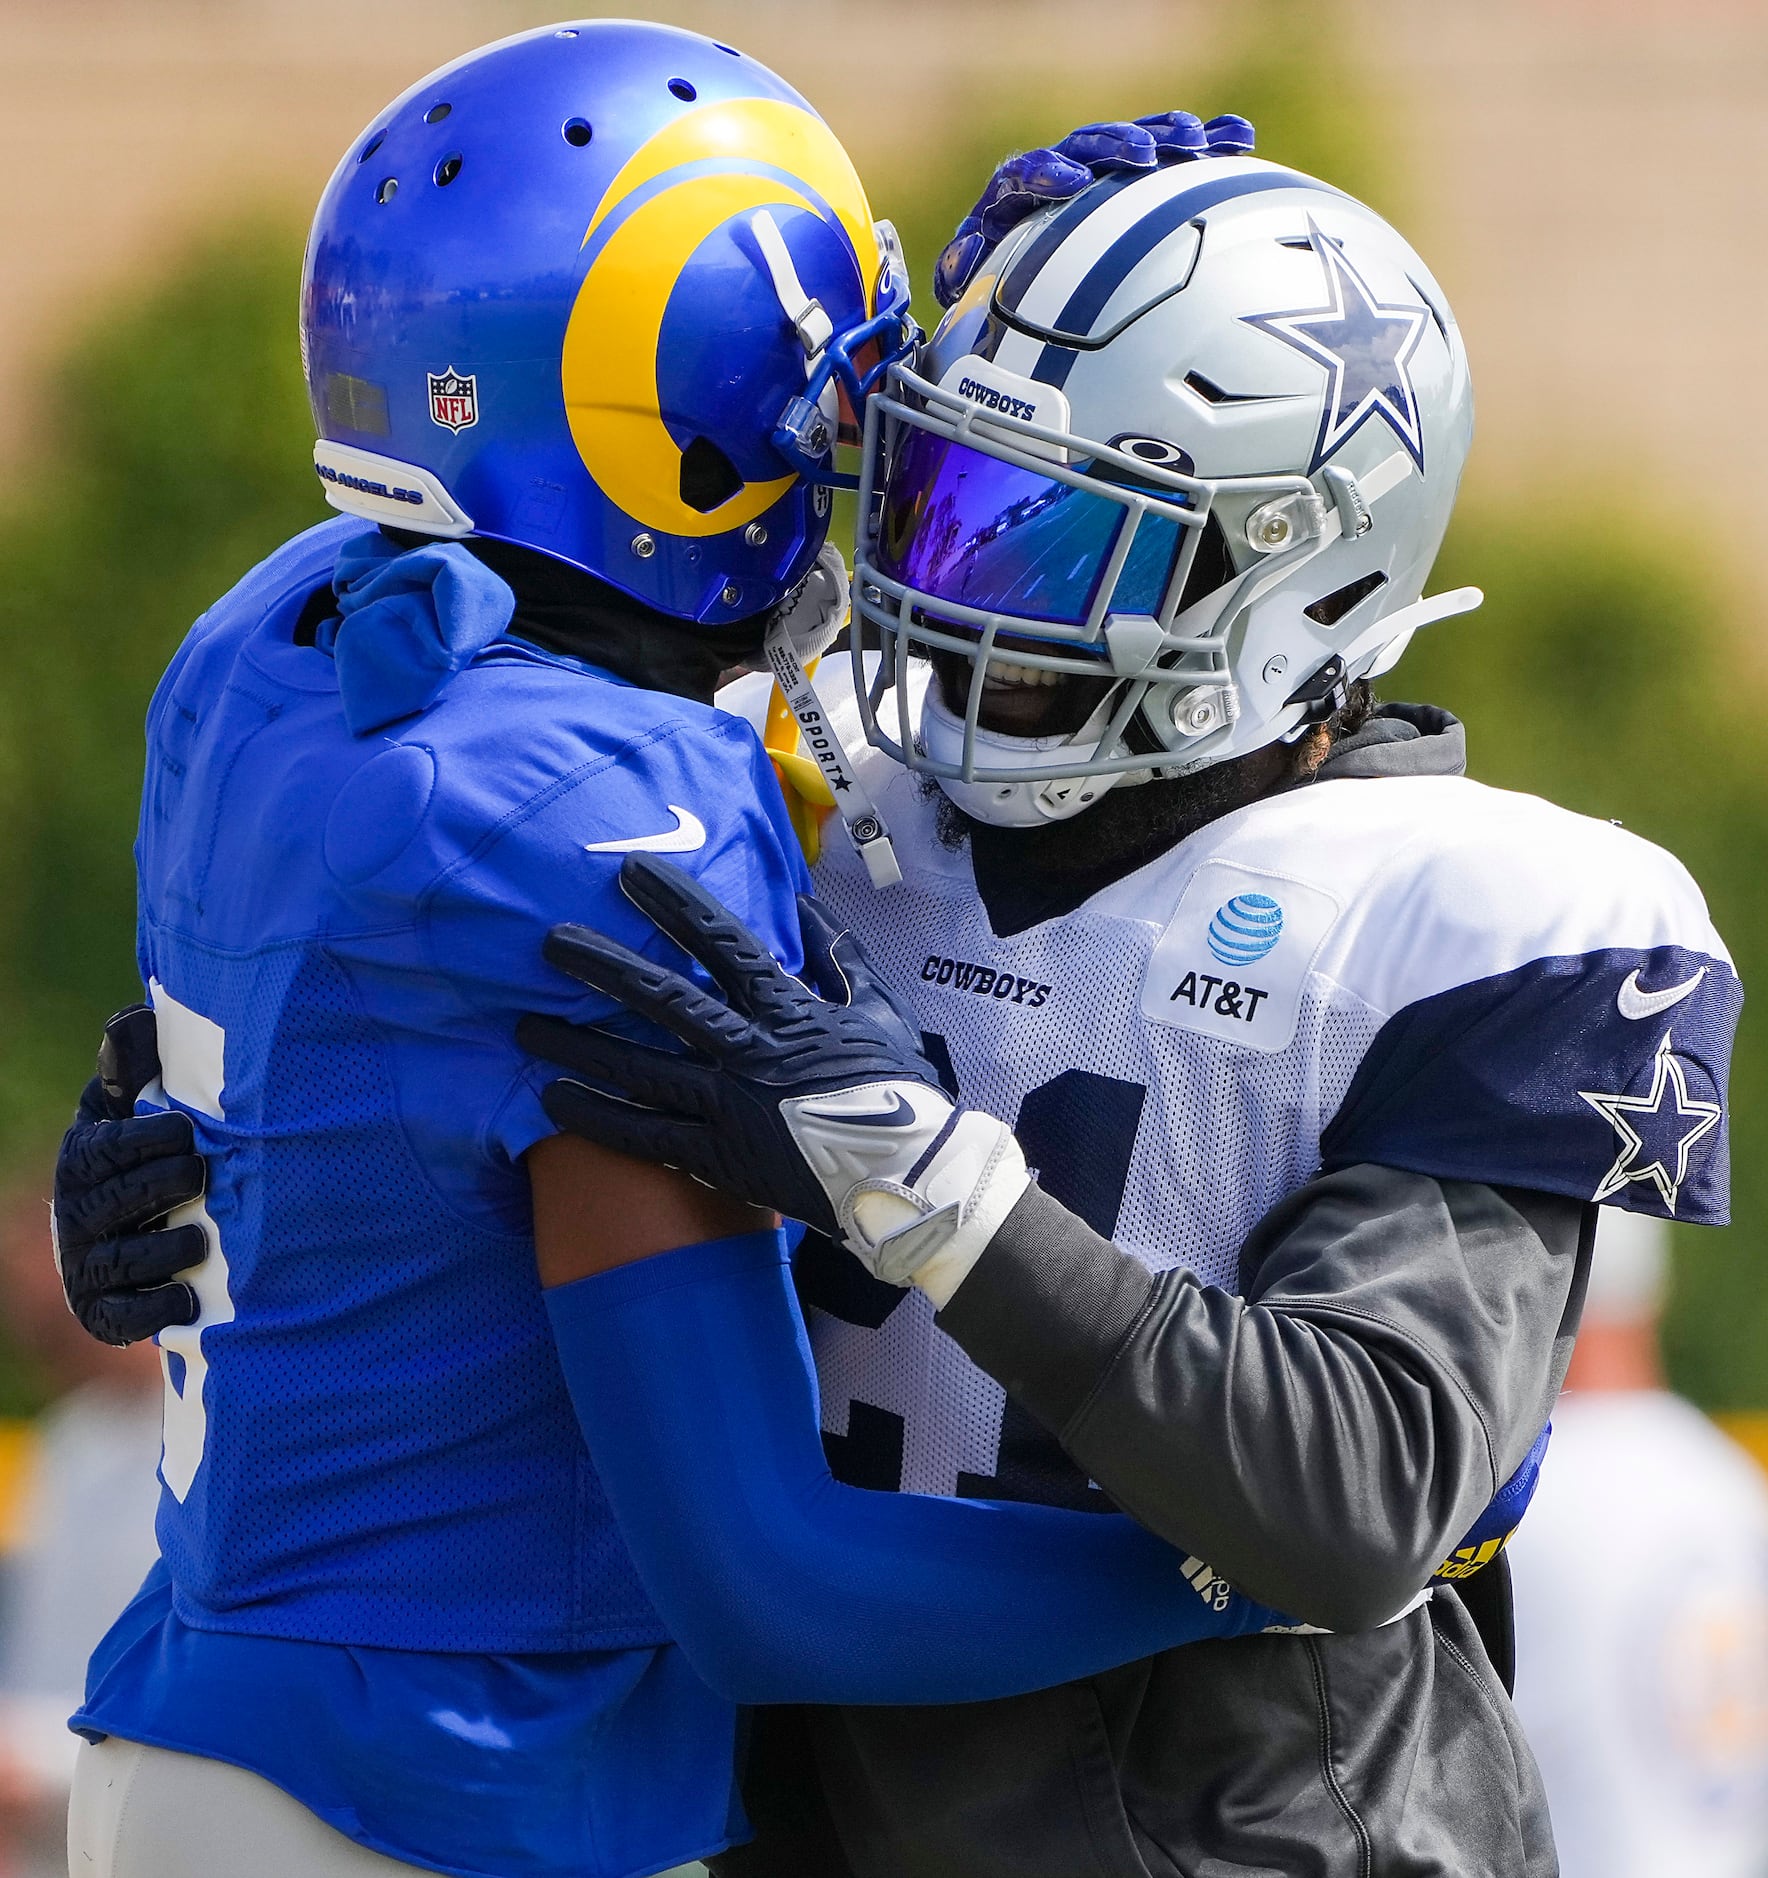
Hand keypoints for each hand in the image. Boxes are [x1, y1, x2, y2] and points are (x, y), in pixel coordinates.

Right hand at [52, 1004, 207, 1344]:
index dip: (144, 1140)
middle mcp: (78, 1214)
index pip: (105, 1149)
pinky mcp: (105, 1311)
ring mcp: (88, 1265)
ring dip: (161, 1251)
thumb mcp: (138, 1104)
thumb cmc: (151, 1150)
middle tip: (201, 1175)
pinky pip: (121, 1318)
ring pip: (120, 1261)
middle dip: (158, 1187)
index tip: (188, 1130)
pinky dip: (152, 1313)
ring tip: (200, 1239)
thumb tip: (135, 1018)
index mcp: (84, 1160)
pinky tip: (188, 1302)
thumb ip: (136, 1067)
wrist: (149, 1224)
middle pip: (112, 1203)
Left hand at [518, 855, 1029, 1288]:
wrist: (911, 1176)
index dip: (674, 906)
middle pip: (662, 1000)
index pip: (722, 943)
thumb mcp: (879, 1009)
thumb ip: (838, 955)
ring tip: (524, 1027)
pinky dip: (597, 1117)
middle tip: (550, 943)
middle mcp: (748, 1052)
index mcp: (788, 1010)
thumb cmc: (899, 1091)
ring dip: (578, 1045)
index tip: (631, 875)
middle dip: (602, 968)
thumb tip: (804, 904)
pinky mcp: (718, 1159)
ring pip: (638, 1068)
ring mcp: (728, 1107)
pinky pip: (645, 1135)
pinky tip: (552, 1100)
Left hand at [935, 110, 1256, 307]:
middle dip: (1115, 146)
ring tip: (1198, 145)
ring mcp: (1103, 173)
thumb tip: (960, 263)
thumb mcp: (974, 284)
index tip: (1073, 184)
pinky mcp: (1141, 180)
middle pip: (1085, 145)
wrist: (1027, 290)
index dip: (1047, 174)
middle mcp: (1058, 174)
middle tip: (1144, 157)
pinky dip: (1207, 146)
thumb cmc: (999, 290)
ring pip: (1134, 142)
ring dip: (1166, 138)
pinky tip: (1239, 139)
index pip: (1024, 174)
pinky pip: (1174, 154)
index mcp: (1012, 198)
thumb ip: (964, 270)